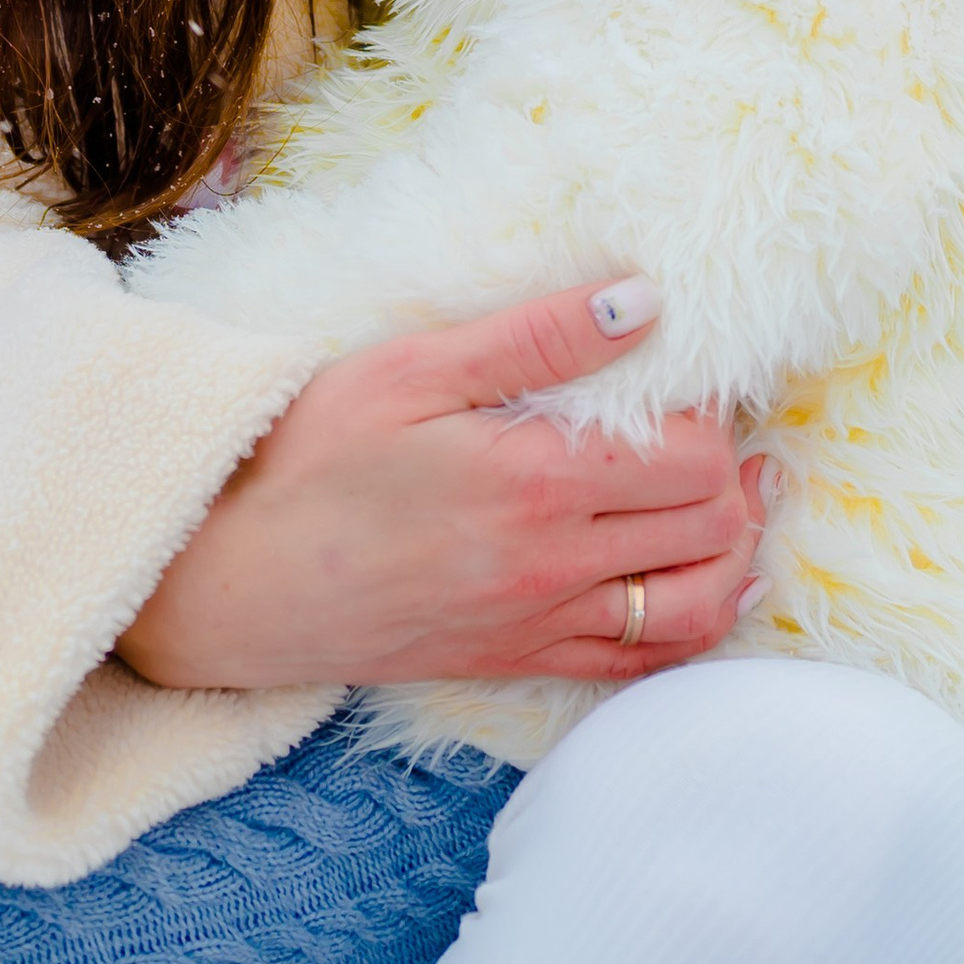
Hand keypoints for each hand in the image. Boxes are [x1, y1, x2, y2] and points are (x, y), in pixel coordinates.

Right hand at [118, 280, 765, 693]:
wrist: (227, 583)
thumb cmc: (307, 458)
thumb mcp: (413, 370)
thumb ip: (539, 338)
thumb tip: (648, 300)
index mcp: (533, 480)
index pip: (691, 454)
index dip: (712, 408)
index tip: (688, 372)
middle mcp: (554, 565)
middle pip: (713, 525)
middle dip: (734, 469)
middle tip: (714, 421)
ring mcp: (540, 624)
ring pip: (698, 604)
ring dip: (736, 548)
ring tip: (731, 492)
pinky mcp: (519, 661)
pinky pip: (643, 663)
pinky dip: (695, 622)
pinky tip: (702, 579)